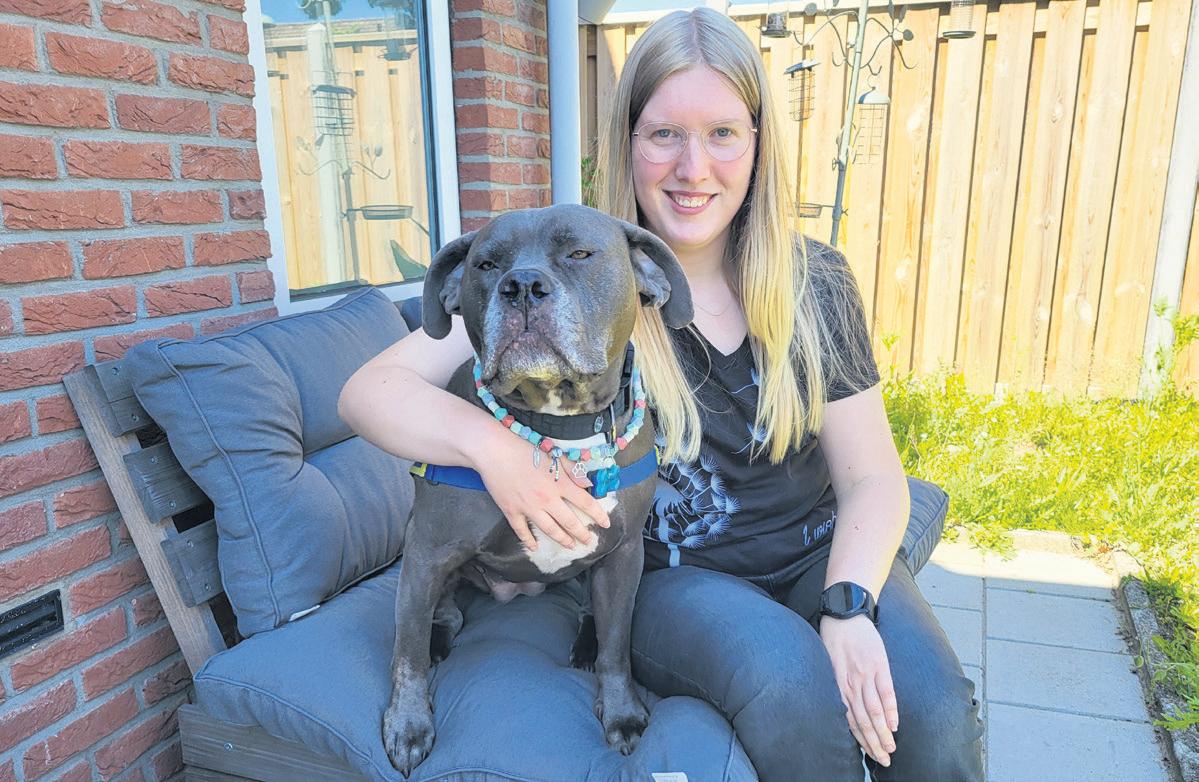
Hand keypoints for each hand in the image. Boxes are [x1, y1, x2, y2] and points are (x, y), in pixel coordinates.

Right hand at [473, 426, 610, 550]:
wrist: (495, 452)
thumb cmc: (525, 450)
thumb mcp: (554, 455)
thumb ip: (573, 470)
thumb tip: (589, 484)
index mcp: (560, 484)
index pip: (585, 503)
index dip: (598, 515)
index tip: (605, 524)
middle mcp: (548, 499)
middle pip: (570, 522)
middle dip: (581, 534)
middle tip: (589, 541)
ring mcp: (529, 508)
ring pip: (550, 530)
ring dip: (562, 539)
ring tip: (570, 546)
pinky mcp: (512, 511)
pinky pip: (522, 531)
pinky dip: (529, 540)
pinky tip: (535, 546)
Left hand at [819, 614, 898, 766]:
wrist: (844, 613)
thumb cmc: (834, 639)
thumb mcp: (829, 664)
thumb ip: (837, 685)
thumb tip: (842, 706)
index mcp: (838, 685)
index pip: (849, 721)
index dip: (860, 740)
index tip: (870, 755)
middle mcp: (850, 683)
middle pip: (863, 721)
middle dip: (874, 744)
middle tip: (883, 760)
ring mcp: (865, 675)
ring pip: (874, 711)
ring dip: (883, 733)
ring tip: (891, 749)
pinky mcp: (878, 665)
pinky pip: (886, 691)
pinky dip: (891, 710)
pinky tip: (894, 725)